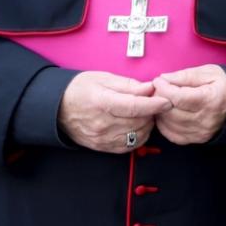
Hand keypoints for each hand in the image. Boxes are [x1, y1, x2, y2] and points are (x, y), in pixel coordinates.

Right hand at [58, 71, 172, 153]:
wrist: (58, 109)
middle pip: (138, 121)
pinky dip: (139, 136)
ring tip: (145, 113)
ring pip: (137, 135)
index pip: (134, 106)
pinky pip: (129, 146)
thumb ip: (129, 85)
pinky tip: (137, 125)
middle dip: (152, 112)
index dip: (153, 105)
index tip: (167, 101)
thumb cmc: (80, 89)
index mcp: (101, 102)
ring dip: (147, 124)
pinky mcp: (103, 148)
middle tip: (154, 102)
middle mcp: (102, 123)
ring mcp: (102, 138)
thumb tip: (151, 88)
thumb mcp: (103, 78)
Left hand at [152, 65, 225, 144]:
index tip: (159, 80)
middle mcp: (205, 119)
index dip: (163, 88)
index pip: (177, 98)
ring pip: (169, 124)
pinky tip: (166, 114)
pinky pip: (173, 135)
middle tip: (159, 89)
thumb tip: (164, 78)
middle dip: (159, 99)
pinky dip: (165, 125)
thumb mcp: (209, 73)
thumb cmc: (224, 86)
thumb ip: (185, 75)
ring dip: (160, 112)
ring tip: (162, 100)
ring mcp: (201, 132)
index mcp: (209, 100)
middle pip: (170, 112)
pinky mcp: (197, 139)